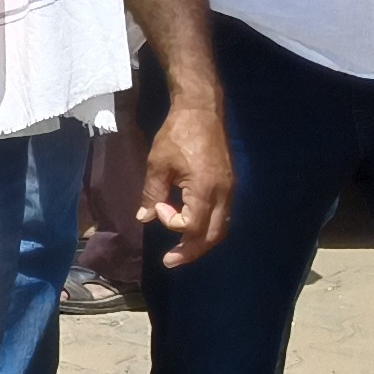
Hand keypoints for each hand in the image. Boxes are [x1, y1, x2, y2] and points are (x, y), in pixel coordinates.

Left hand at [137, 94, 231, 267]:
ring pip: (221, 227)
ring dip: (201, 241)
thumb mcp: (157, 164)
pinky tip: (192, 226)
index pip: (192, 225)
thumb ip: (152, 193)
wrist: (201, 111)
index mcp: (205, 189)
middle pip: (213, 235)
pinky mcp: (229, 184)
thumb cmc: (177, 135)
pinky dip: (208, 226)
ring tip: (181, 250)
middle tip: (171, 262)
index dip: (171, 223)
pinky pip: (222, 215)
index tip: (157, 207)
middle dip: (192, 251)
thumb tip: (144, 217)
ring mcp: (229, 189)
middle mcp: (223, 193)